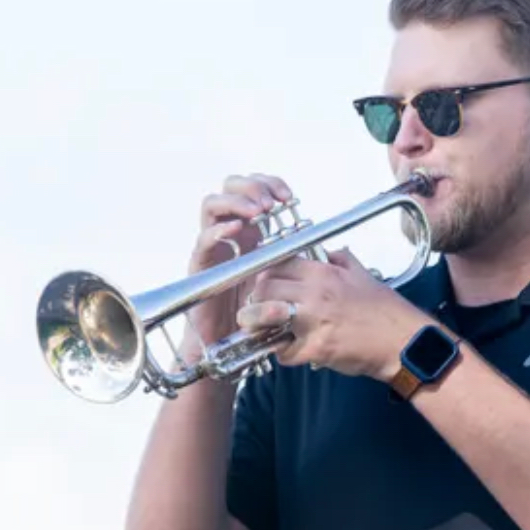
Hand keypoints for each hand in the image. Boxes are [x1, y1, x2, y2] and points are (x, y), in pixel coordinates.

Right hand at [182, 172, 294, 357]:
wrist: (231, 344)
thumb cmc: (258, 310)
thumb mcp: (285, 281)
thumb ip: (298, 262)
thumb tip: (329, 250)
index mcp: (252, 232)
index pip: (255, 191)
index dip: (270, 186)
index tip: (289, 197)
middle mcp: (230, 234)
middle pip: (230, 189)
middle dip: (251, 188)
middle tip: (271, 203)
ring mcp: (213, 247)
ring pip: (211, 206)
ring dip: (235, 202)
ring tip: (256, 212)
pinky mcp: (200, 267)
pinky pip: (203, 241)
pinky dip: (217, 231)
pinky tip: (235, 230)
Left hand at [236, 248, 431, 380]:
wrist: (403, 341)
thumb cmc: (386, 311)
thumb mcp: (364, 274)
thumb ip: (342, 260)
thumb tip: (330, 252)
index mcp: (325, 273)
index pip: (279, 263)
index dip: (266, 273)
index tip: (265, 282)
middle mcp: (315, 294)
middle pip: (265, 288)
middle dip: (257, 298)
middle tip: (257, 307)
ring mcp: (314, 322)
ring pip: (265, 316)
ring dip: (257, 323)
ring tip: (260, 328)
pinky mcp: (316, 349)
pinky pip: (284, 351)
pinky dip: (283, 353)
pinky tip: (289, 351)